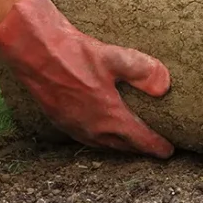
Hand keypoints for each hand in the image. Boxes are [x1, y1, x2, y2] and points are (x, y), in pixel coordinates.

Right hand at [0, 0, 174, 158]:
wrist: (34, 51)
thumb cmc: (74, 54)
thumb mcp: (115, 57)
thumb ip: (143, 71)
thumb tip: (165, 86)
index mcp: (108, 117)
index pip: (139, 139)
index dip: (156, 146)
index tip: (168, 151)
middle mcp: (92, 128)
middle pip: (122, 146)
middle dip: (139, 148)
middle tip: (153, 148)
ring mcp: (74, 126)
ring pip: (102, 144)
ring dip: (118, 145)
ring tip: (130, 142)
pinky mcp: (59, 119)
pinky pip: (85, 137)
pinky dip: (99, 139)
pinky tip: (100, 129)